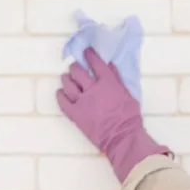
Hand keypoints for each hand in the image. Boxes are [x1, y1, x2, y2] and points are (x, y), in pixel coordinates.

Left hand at [56, 48, 170, 182]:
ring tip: (66, 78)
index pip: (96, 64)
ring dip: (66, 79)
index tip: (86, 51)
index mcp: (108, 84)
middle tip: (75, 67)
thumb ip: (117, 79)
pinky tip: (61, 93)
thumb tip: (110, 64)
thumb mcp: (128, 94)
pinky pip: (62, 101)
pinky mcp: (75, 114)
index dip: (90, 55)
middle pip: (78, 72)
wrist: (122, 137)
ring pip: (68, 84)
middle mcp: (93, 90)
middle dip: (75, 67)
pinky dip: (60, 95)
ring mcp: (82, 102)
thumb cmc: (130, 116)